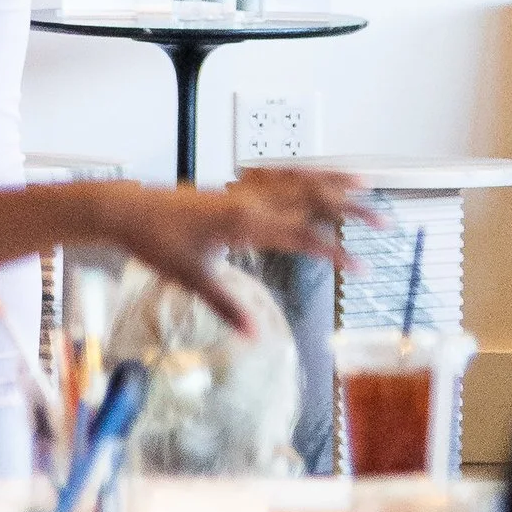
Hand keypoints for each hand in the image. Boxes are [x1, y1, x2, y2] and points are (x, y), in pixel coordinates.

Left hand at [98, 169, 358, 323]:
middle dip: (351, 207)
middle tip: (384, 219)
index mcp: (244, 222)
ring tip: (364, 183)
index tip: (362, 267)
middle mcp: (250, 200)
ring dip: (333, 180)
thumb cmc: (156, 242)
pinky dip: (302, 172)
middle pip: (313, 197)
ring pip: (299, 178)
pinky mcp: (233, 187)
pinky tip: (314, 174)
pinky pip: (278, 174)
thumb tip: (254, 338)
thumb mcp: (192, 278)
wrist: (127, 211)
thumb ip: (227, 306)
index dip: (336, 253)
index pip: (303, 236)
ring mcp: (243, 190)